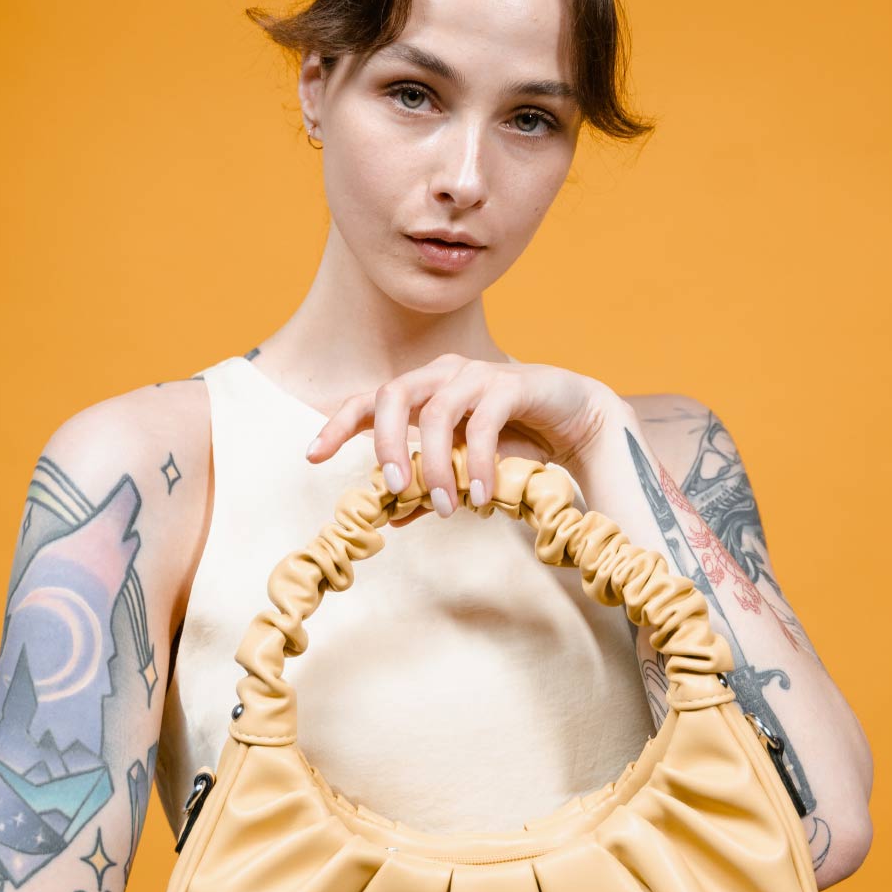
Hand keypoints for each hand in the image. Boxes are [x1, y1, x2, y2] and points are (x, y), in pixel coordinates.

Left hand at [303, 352, 617, 523]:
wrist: (578, 420)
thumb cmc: (518, 440)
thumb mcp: (466, 469)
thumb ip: (430, 487)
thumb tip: (392, 517)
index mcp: (425, 389)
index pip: (371, 400)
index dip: (338, 424)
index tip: (312, 455)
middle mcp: (444, 374)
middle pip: (393, 393)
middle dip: (385, 443)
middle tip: (393, 488)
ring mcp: (477, 374)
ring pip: (435, 413)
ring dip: (434, 465)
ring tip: (445, 507)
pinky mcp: (511, 384)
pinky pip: (481, 424)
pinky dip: (475, 464)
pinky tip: (480, 496)